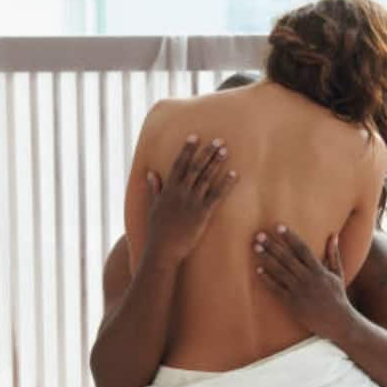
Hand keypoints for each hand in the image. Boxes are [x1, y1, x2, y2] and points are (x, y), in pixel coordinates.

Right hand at [143, 135, 237, 266]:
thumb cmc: (158, 230)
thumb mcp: (153, 207)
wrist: (163, 250)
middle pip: (196, 168)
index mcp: (168, 189)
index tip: (194, 137)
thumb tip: (151, 173)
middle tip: (218, 140)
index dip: (187, 150)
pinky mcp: (202, 214)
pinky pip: (217, 195)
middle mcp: (180, 193)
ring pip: (207, 178)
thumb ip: (155, 189)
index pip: (179, 164)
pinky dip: (226, 184)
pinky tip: (234, 174)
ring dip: (217, 163)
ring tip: (225, 150)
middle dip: (207, 152)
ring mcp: (192, 202)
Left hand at [254, 226, 354, 341]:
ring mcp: (299, 291)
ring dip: (266, 258)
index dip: (290, 237)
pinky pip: (277, 289)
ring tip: (256, 247)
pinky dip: (267, 279)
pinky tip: (258, 269)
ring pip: (280, 271)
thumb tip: (333, 235)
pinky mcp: (292, 303)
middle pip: (287, 258)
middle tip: (259, 235)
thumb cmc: (337, 296)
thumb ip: (333, 254)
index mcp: (319, 270)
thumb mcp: (338, 274)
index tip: (279, 226)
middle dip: (273, 245)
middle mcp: (308, 279)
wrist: (337, 322)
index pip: (302, 249)